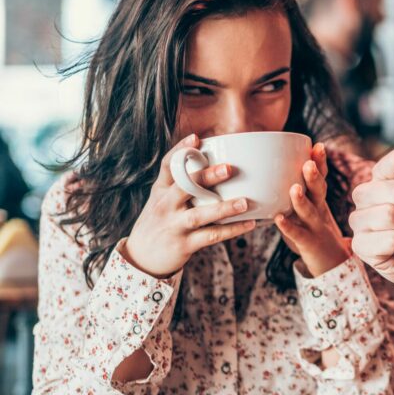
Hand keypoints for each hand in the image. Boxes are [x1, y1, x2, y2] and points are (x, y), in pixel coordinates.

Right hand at [124, 134, 255, 276]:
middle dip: (205, 177)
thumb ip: (181, 182)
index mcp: (161, 191)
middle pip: (183, 187)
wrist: (141, 257)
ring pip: (199, 215)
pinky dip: (232, 230)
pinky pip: (211, 236)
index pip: (167, 167)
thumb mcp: (162, 199)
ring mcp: (174, 225)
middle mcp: (165, 206)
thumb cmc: (160, 221)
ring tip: (245, 202)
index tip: (197, 138)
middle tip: (229, 167)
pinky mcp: (184, 244)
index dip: (180, 150)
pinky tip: (250, 224)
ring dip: (223, 208)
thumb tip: (214, 162)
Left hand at [275, 143, 350, 276]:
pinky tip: (278, 219)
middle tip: (309, 162)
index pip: (321, 177)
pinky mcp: (308, 243)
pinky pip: (298, 234)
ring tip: (294, 188)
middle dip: (315, 176)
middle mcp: (319, 210)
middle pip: (319, 191)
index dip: (321, 163)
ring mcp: (315, 227)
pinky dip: (288, 226)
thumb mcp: (306, 209)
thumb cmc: (312, 231)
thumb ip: (294, 192)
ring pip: (309, 211)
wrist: (331, 262)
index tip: (318, 146)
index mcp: (318, 200)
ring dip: (302, 200)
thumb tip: (267, 170)